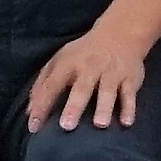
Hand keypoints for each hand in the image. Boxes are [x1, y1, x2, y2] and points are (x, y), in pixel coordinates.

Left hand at [24, 24, 152, 131]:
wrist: (120, 34)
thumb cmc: (83, 54)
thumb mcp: (60, 61)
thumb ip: (43, 85)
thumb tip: (30, 111)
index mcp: (69, 63)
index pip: (52, 85)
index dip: (42, 105)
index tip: (34, 127)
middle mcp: (90, 67)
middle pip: (82, 88)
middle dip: (74, 106)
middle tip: (67, 126)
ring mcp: (111, 73)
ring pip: (108, 91)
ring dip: (104, 107)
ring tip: (100, 125)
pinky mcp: (130, 78)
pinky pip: (130, 95)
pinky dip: (129, 108)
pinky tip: (126, 122)